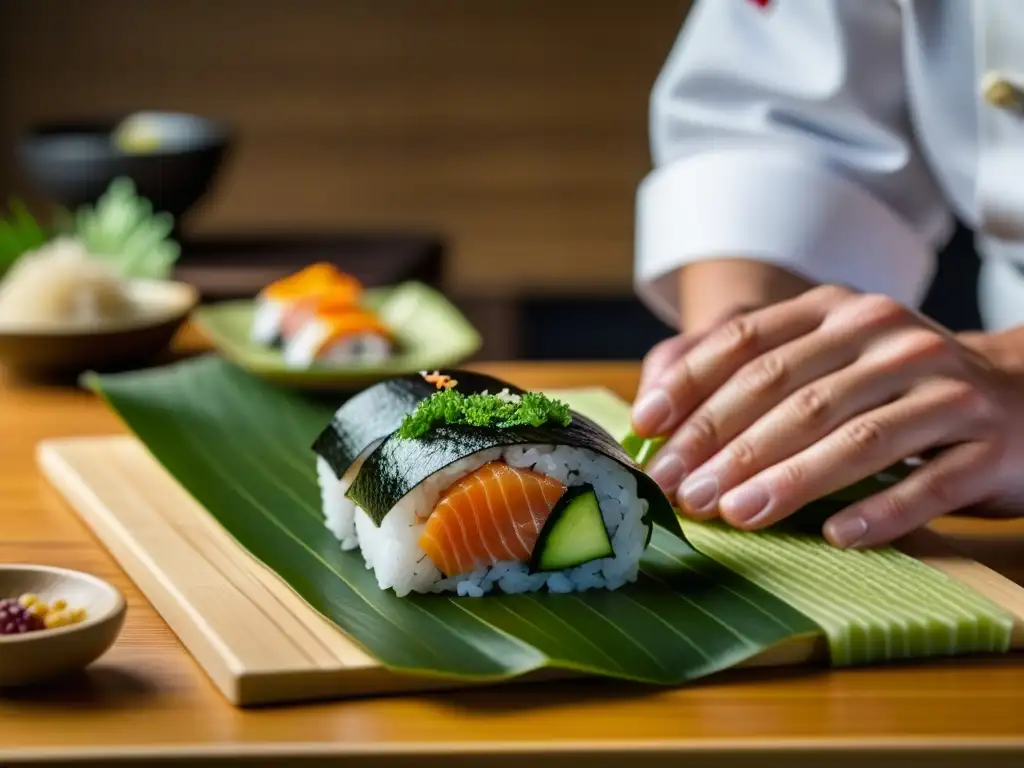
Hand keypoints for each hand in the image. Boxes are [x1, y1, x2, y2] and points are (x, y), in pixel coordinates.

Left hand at [631, 285, 1023, 547]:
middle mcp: (889, 337)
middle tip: (679, 489)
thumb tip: (653, 401)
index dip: (691, 385)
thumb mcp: (823, 357)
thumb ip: (745, 369)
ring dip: (788, 478)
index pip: (749, 343)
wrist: (1021, 394)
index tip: (646, 429)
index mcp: (837, 311)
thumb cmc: (894, 384)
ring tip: (735, 514)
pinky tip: (837, 536)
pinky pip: (929, 483)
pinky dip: (881, 510)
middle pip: (792, 393)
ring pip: (854, 436)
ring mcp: (945, 387)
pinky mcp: (990, 442)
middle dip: (725, 444)